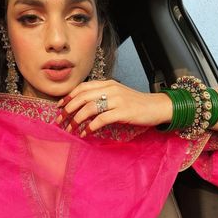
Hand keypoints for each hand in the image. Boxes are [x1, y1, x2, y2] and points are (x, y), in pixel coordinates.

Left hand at [56, 80, 171, 136]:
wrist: (157, 106)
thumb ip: (103, 95)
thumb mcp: (118, 94)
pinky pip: (101, 119)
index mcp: (108, 84)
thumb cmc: (136, 102)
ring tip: (70, 129)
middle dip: (68, 109)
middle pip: (83, 97)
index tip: (60, 106)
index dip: (69, 96)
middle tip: (60, 120)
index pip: (83, 87)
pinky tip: (85, 133)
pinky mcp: (123, 112)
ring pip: (89, 108)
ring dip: (76, 119)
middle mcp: (111, 89)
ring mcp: (117, 100)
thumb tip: (84, 106)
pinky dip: (90, 127)